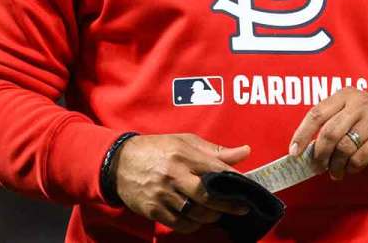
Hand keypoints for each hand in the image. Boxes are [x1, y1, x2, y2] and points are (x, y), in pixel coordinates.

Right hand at [112, 133, 250, 233]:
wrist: (119, 163)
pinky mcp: (153, 210)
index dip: (234, 181)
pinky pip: (179, 224)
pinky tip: (197, 218)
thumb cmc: (158, 149)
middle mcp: (173, 175)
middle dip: (227, 204)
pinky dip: (193, 224)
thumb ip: (216, 150)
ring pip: (195, 213)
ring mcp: (162, 194)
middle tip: (241, 208)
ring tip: (217, 212)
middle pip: (207, 195)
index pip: (215, 170)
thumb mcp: (185, 142)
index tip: (248, 189)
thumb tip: (245, 152)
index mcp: (183, 155)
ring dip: (210, 216)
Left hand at [288, 88, 367, 179]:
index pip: (317, 114)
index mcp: (345, 95)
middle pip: (329, 133)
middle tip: (317, 166)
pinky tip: (351, 168)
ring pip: (344, 148)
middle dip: (320, 155)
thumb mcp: (350, 109)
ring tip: (335, 171)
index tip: (294, 151)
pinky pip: (360, 157)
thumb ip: (330, 122)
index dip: (302, 134)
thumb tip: (306, 148)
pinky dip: (351, 167)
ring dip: (336, 165)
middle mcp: (359, 104)